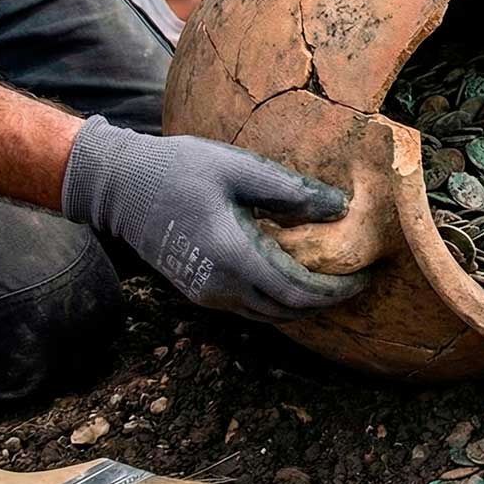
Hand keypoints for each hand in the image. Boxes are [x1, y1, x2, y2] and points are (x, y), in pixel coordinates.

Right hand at [61, 117, 369, 321]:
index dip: (337, 290)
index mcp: (232, 255)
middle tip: (358, 279)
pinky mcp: (199, 292)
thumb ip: (289, 190)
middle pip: (288, 310)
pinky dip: (279, 300)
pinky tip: (296, 277)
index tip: (365, 275)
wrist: (117, 186)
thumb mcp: (237, 169)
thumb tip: (339, 206)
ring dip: (304, 304)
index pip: (298, 291)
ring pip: (270, 315)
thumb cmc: (177, 169)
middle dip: (328, 300)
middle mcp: (220, 285)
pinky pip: (250, 309)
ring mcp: (207, 294)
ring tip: (334, 280)